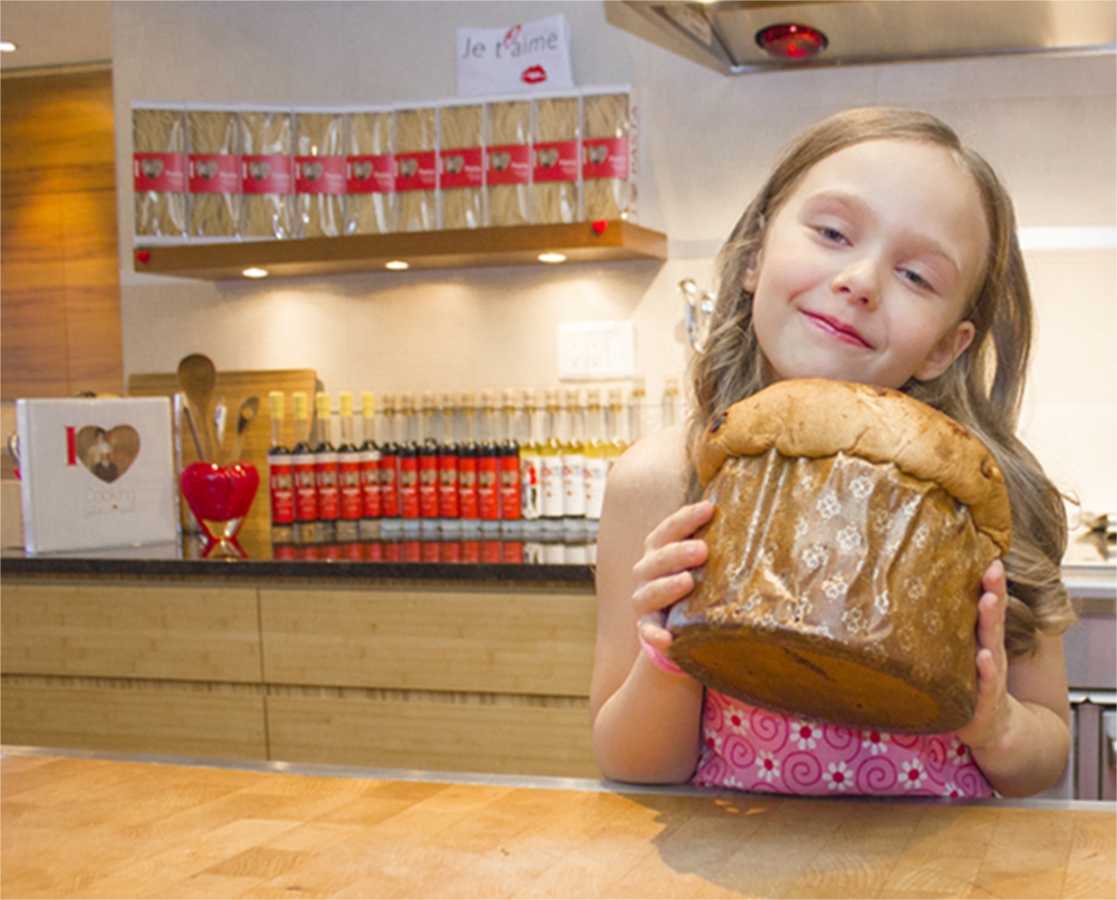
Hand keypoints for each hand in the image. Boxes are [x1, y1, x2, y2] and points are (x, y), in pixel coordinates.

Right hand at [632, 500, 713, 651]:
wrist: (672, 617)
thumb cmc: (691, 576)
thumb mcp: (699, 557)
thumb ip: (715, 539)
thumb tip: (759, 515)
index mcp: (659, 547)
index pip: (669, 528)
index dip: (687, 518)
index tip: (708, 509)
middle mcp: (647, 569)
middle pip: (659, 558)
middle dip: (679, 552)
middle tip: (703, 550)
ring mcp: (644, 597)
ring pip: (651, 591)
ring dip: (667, 586)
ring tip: (687, 582)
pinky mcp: (647, 625)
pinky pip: (648, 631)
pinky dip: (655, 635)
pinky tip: (667, 639)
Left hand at [957, 559, 1012, 750]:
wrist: (993, 727)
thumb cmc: (971, 684)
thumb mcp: (959, 653)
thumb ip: (945, 627)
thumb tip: (907, 594)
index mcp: (981, 640)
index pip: (988, 605)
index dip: (990, 582)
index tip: (989, 558)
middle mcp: (990, 652)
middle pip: (993, 618)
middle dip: (993, 592)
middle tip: (992, 570)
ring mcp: (990, 676)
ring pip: (992, 645)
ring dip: (990, 623)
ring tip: (987, 602)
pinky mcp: (983, 701)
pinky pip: (986, 685)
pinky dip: (986, 671)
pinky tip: (983, 657)